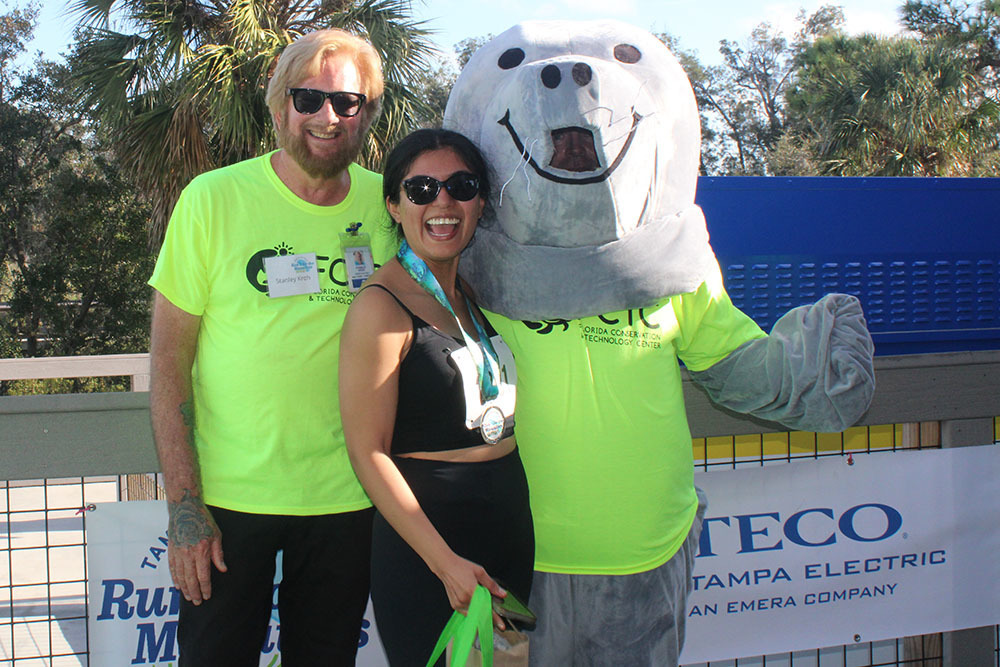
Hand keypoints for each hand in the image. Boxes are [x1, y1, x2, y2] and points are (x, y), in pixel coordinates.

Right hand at [166, 490, 226, 604]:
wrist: (184, 509)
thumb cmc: (203, 521)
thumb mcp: (216, 536)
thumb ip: (218, 554)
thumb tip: (222, 569)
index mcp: (201, 551)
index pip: (203, 576)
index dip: (205, 588)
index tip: (208, 595)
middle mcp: (188, 554)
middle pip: (191, 579)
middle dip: (195, 592)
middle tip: (198, 602)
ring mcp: (177, 553)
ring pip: (180, 576)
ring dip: (185, 589)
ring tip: (189, 597)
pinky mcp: (171, 550)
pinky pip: (172, 569)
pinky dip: (175, 579)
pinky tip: (178, 586)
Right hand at [433, 552, 508, 629]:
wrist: (446, 566)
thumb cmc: (462, 567)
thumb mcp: (480, 572)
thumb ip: (491, 584)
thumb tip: (502, 593)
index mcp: (472, 591)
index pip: (486, 608)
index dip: (495, 618)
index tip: (501, 625)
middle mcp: (464, 600)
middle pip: (480, 614)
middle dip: (489, 618)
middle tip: (497, 622)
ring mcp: (458, 604)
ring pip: (473, 614)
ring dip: (481, 614)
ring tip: (487, 612)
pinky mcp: (454, 605)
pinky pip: (466, 612)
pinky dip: (473, 611)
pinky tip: (476, 606)